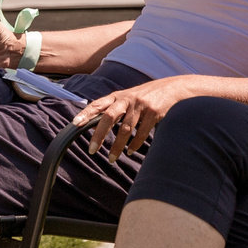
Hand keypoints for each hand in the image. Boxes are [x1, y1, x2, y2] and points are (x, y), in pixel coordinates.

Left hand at [69, 79, 187, 160]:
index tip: (75, 124)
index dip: (86, 113)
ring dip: (117, 146)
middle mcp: (128, 99)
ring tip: (111, 159)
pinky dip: (134, 145)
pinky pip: (141, 133)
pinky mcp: (154, 112)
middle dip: (99, 134)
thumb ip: (114, 107)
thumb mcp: (129, 97)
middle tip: (91, 150)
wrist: (173, 88)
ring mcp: (141, 105)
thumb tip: (95, 122)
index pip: (98, 104)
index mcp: (118, 96)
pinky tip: (129, 152)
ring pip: (125, 129)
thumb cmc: (146, 96)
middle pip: (109, 117)